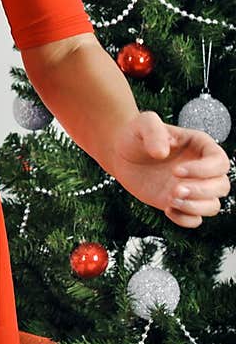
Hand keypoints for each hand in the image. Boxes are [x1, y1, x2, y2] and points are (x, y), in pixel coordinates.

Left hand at [109, 111, 230, 226]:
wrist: (121, 154)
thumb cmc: (136, 134)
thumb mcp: (143, 124)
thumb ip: (154, 131)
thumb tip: (162, 153)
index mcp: (201, 146)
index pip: (219, 162)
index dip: (204, 170)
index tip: (176, 171)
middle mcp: (202, 169)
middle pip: (222, 186)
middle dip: (201, 191)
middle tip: (175, 190)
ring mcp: (193, 188)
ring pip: (213, 206)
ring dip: (195, 207)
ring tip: (170, 201)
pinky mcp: (181, 203)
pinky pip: (195, 220)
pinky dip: (185, 219)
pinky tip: (167, 209)